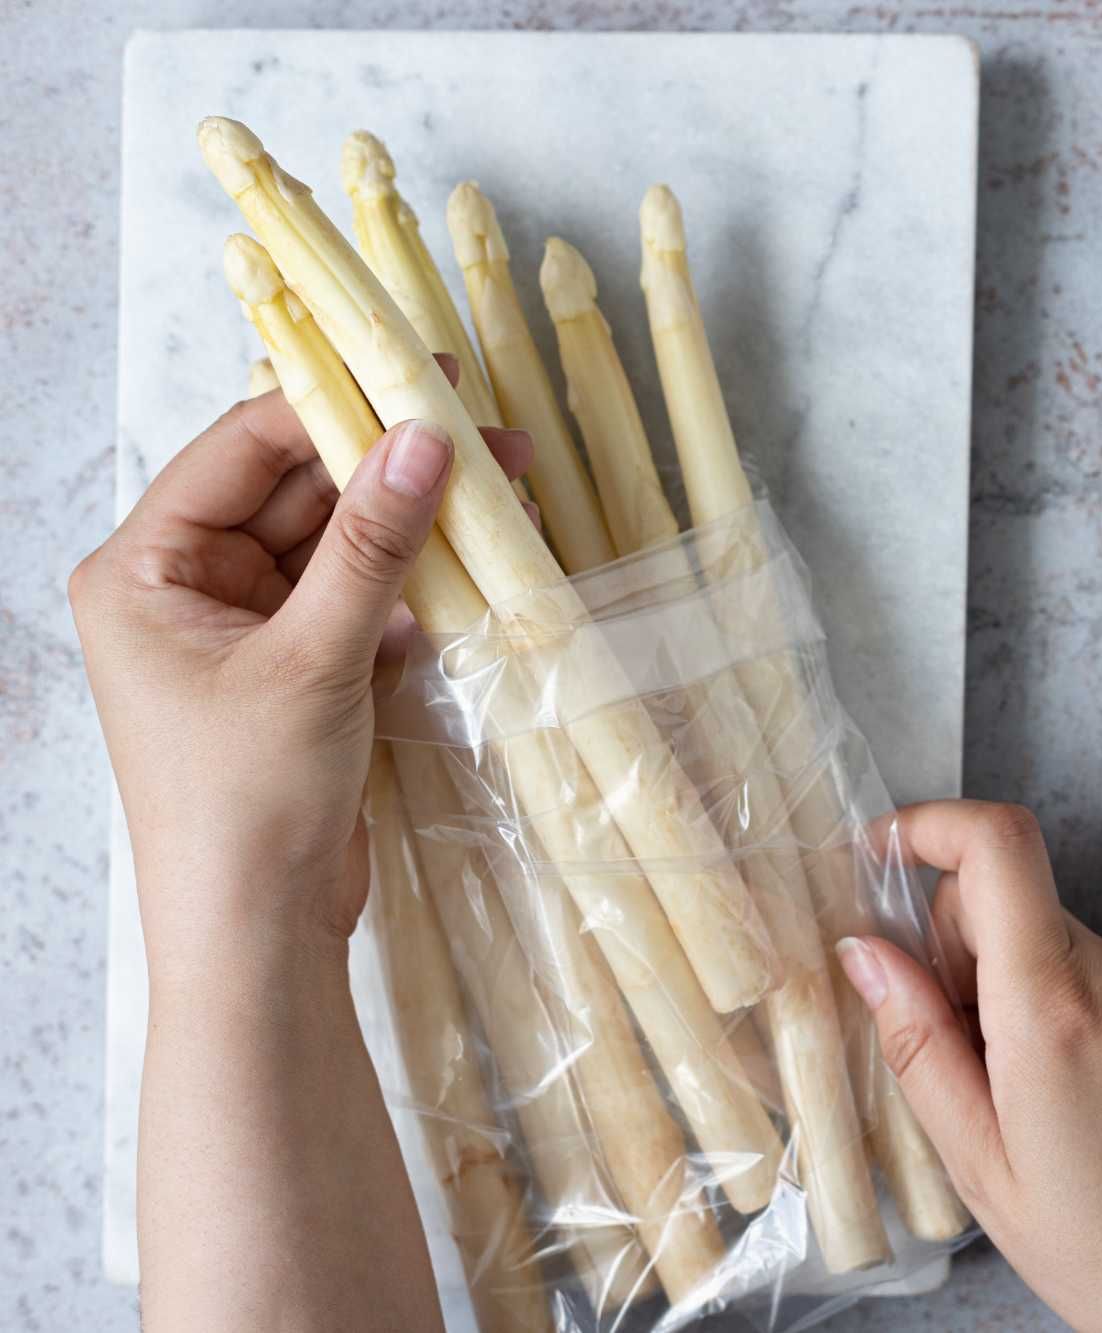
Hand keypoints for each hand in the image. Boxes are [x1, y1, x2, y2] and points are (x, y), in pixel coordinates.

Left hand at [70, 371, 528, 988]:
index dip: (330, 406)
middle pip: (294, 493)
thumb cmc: (248, 800)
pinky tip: (477, 563)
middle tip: (485, 438)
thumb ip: (372, 543)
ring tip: (500, 494)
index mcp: (144, 570)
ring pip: (336, 547)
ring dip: (410, 527)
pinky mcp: (298, 673)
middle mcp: (185, 590)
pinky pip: (357, 600)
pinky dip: (412, 585)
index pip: (240, 451)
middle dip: (386, 469)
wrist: (260, 934)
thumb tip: (426, 437)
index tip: (420, 377)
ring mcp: (244, 633)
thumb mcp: (315, 657)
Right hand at [836, 801, 1101, 1332]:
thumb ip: (918, 1044)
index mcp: (1054, 1010)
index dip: (930, 825)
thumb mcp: (982, 1166)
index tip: (885, 853)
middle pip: (1011, 902)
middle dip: (960, 953)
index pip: (996, 844)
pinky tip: (1091, 1109)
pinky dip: (1076, 1016)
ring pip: (1058, 946)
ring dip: (1020, 994)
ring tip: (1034, 1108)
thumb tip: (866, 953)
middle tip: (960, 1059)